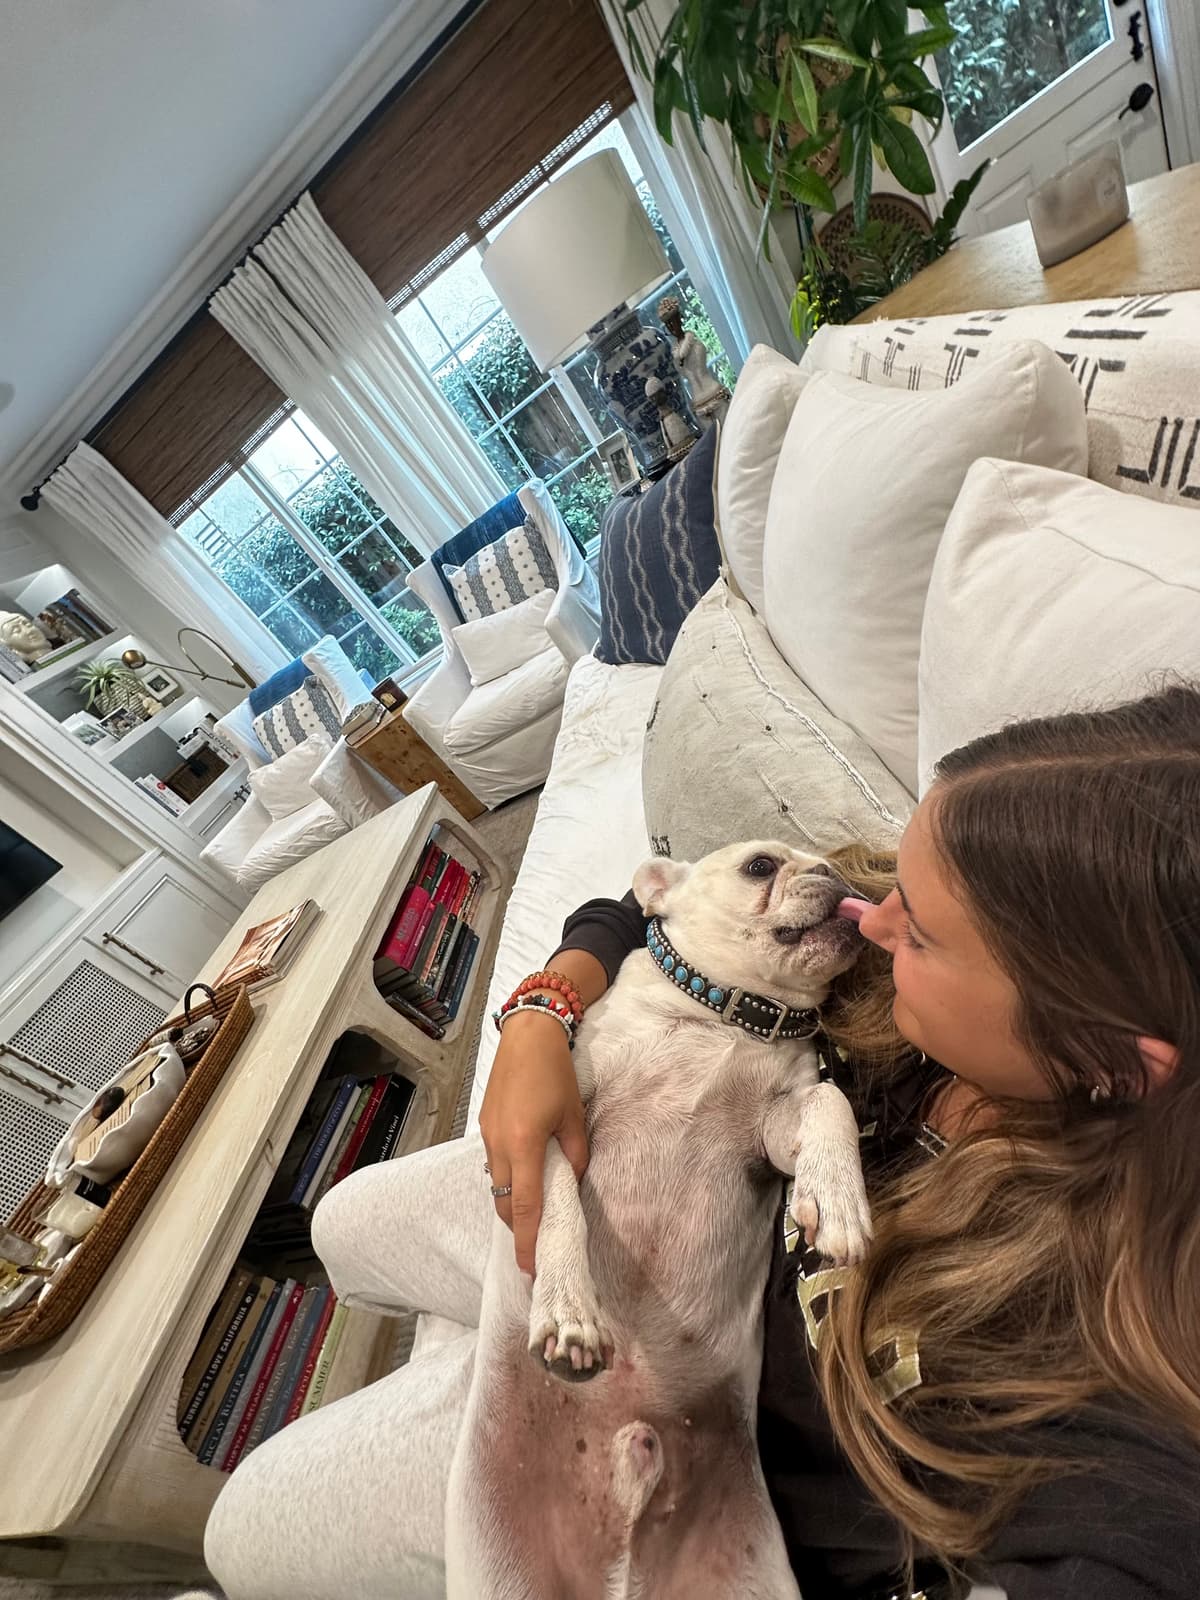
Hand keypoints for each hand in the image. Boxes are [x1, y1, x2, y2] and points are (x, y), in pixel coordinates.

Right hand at [479, 1009, 588, 1275]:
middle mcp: (498, 1145)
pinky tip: (524, 1177)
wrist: (527, 1035)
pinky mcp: (484, 1125)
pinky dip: (508, 1180)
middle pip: (504, 1203)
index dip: (527, 1240)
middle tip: (536, 1246)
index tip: (530, 1267)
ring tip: (533, 1216)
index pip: (524, 1205)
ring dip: (512, 1204)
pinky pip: (494, 1165)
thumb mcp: (574, 1115)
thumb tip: (574, 1181)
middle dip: (518, 1228)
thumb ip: (575, 1154)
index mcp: (523, 1144)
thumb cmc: (555, 1072)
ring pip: (496, 1185)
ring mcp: (487, 1136)